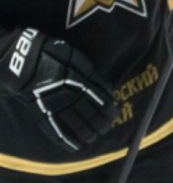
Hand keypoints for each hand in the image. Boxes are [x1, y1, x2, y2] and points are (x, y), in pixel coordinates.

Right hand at [0, 28, 116, 151]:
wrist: (28, 63)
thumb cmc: (56, 56)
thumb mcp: (80, 62)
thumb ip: (93, 77)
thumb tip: (108, 90)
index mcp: (84, 83)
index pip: (103, 101)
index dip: (110, 110)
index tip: (115, 113)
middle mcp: (73, 97)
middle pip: (93, 116)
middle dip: (102, 124)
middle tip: (107, 127)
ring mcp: (59, 107)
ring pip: (79, 126)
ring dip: (90, 133)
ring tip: (95, 136)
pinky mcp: (45, 115)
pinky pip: (59, 132)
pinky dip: (70, 141)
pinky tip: (78, 145)